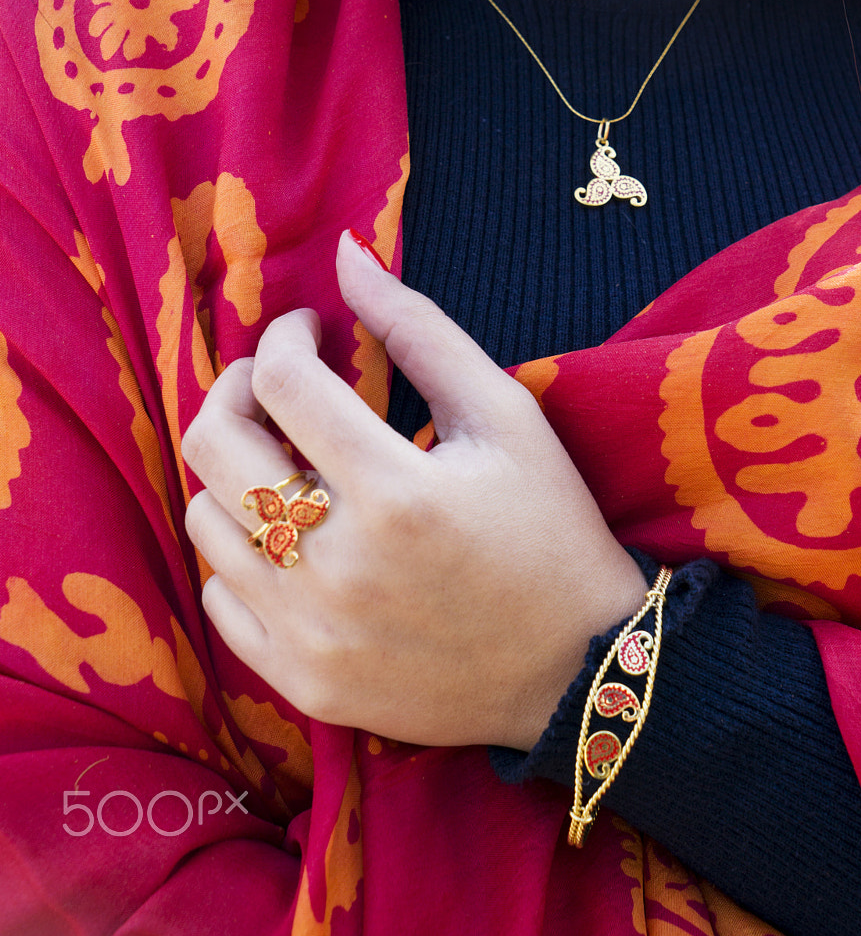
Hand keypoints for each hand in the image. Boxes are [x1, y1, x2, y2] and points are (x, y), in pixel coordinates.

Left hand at [181, 232, 646, 749]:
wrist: (581, 667)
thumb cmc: (549, 527)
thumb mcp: (505, 413)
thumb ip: (417, 326)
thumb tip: (345, 253)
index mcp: (396, 492)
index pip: (281, 381)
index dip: (285, 337)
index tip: (312, 332)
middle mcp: (339, 568)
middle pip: (214, 445)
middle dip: (238, 388)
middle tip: (279, 383)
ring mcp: (312, 634)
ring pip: (205, 520)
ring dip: (236, 471)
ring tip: (290, 460)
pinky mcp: (304, 682)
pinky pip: (218, 600)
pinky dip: (240, 554)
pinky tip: (291, 536)